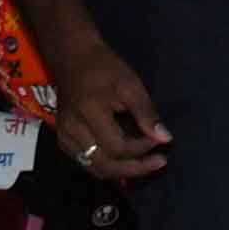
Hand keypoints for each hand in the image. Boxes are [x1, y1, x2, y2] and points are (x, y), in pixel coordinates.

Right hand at [47, 34, 171, 178]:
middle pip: (105, 166)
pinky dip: (107, 166)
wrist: (72, 57)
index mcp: (89, 113)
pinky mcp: (63, 140)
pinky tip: (124, 161)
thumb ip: (146, 113)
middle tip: (159, 163)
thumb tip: (165, 139)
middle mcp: (72, 131)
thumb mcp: (130, 84)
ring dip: (121, 171)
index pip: (118, 147)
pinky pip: (86, 162)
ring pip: (95, 169)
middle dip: (135, 168)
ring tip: (145, 165)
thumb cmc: (104, 67)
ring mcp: (64, 138)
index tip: (160, 140)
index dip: (142, 148)